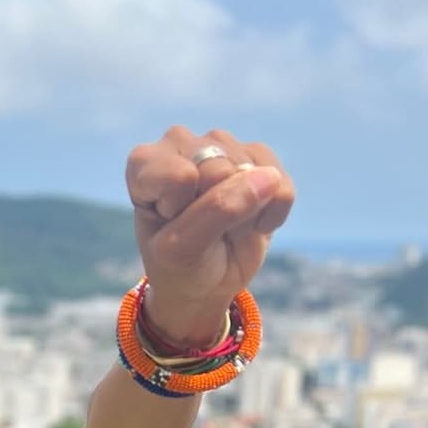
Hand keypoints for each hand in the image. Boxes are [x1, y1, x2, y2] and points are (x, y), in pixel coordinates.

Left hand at [125, 126, 294, 344]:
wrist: (205, 284)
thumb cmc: (179, 264)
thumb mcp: (183, 248)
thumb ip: (216, 211)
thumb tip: (268, 177)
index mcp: (146, 162)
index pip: (180, 175)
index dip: (181, 209)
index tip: (169, 224)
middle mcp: (182, 143)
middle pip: (218, 170)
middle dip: (216, 212)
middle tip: (202, 229)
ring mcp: (222, 146)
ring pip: (251, 171)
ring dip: (244, 214)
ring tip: (224, 226)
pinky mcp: (259, 160)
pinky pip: (281, 182)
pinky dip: (273, 214)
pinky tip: (252, 224)